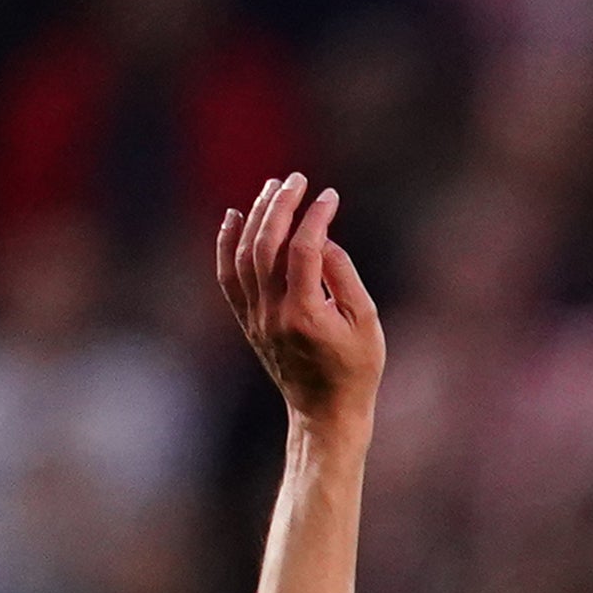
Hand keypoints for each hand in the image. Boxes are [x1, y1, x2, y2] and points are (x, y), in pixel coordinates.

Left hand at [214, 174, 382, 430]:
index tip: (330, 197)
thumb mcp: (365, 322)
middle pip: (267, 245)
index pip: (304, 249)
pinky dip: (227, 244)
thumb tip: (321, 238)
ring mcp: (256, 319)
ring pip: (245, 256)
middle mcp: (273, 314)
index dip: (316, 217)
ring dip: (257, 217)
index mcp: (305, 314)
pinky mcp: (248, 322)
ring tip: (272, 188)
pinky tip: (235, 216)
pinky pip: (228, 277)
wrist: (325, 413)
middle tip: (296, 179)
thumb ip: (343, 275)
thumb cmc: (355, 369)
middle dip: (281, 205)